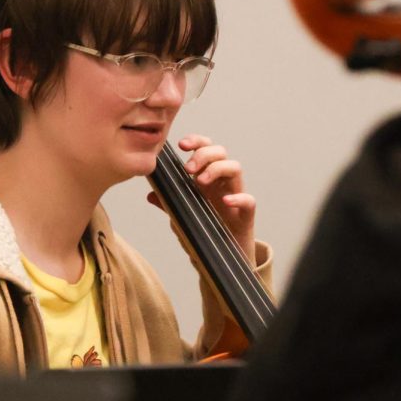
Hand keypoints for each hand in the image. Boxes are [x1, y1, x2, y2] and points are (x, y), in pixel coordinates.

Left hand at [147, 134, 256, 261]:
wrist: (224, 258)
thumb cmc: (206, 231)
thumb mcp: (184, 216)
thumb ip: (169, 204)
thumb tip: (151, 194)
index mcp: (208, 178)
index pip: (206, 149)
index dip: (196, 142)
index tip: (181, 145)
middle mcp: (223, 183)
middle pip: (221, 152)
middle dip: (204, 154)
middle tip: (188, 169)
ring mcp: (235, 196)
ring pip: (235, 167)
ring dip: (217, 168)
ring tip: (201, 182)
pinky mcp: (246, 215)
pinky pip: (249, 200)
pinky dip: (238, 197)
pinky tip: (224, 201)